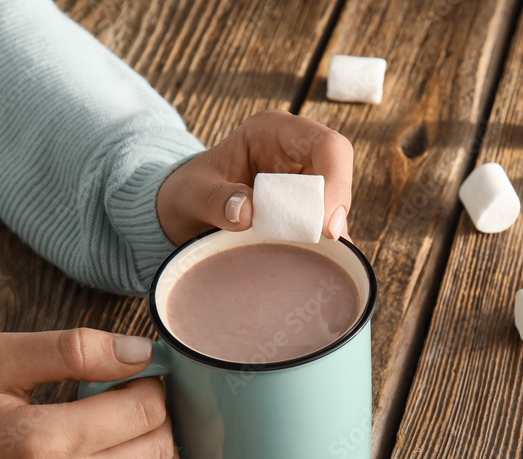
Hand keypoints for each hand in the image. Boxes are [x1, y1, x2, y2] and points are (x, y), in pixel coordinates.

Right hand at [0, 328, 185, 458]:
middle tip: (135, 400)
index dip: (151, 383)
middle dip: (160, 417)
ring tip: (147, 439)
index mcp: (43, 441)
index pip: (144, 411)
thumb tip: (143, 352)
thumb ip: (74, 348)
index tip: (134, 374)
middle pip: (158, 451)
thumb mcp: (1, 358)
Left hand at [156, 109, 353, 244]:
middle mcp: (296, 154)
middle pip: (339, 176)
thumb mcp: (192, 193)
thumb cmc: (188, 193)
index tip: (325, 224)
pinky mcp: (303, 213)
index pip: (327, 146)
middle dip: (333, 210)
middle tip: (321, 242)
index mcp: (274, 132)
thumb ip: (216, 199)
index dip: (336, 181)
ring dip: (326, 231)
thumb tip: (247, 213)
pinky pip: (324, 230)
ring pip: (336, 206)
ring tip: (307, 254)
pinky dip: (321, 248)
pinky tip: (310, 262)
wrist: (183, 212)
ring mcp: (303, 184)